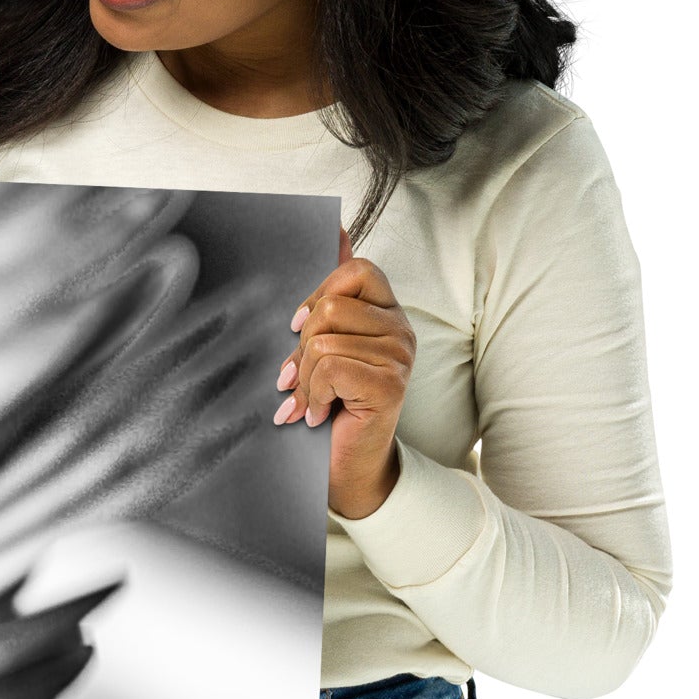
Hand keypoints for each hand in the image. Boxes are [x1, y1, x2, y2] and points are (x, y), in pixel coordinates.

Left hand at [272, 225, 415, 519]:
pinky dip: (312, 394)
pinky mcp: (390, 384)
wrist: (345, 468)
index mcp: (385, 313)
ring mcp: (399, 357)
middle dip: (302, 346)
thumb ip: (332, 293)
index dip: (319, 293)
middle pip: (332, 306)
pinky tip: (317, 414)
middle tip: (298, 377)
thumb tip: (336, 230)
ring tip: (309, 401)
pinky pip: (331, 366)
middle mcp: (401, 330)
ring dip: (305, 378)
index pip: (356, 270)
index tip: (298, 327)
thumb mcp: (324, 345)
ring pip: (325, 340)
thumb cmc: (331, 406)